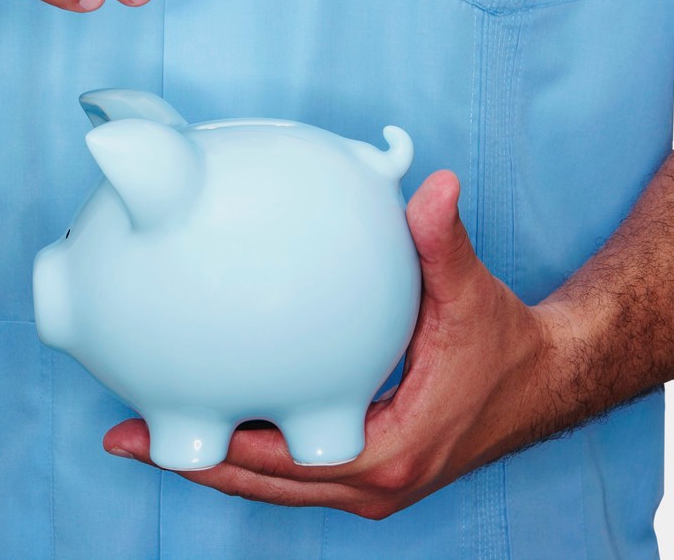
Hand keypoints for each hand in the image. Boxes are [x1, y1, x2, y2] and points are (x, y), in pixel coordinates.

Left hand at [103, 170, 571, 519]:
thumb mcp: (472, 295)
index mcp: (392, 452)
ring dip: (213, 462)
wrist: (547, 381)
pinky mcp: (366, 471)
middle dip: (196, 464)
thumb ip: (442, 243)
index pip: (289, 467)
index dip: (226, 456)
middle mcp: (374, 484)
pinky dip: (248, 452)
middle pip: (264, 487)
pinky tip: (211, 415)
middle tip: (125, 439)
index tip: (167, 438)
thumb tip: (433, 186)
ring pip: (272, 486)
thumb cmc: (505, 344)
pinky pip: (291, 471)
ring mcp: (369, 485)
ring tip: (144, 436)